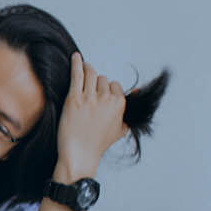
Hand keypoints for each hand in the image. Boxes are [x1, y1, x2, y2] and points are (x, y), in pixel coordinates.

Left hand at [54, 52, 128, 179]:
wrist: (79, 154)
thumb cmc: (99, 143)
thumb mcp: (121, 127)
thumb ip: (129, 109)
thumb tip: (137, 91)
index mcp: (119, 103)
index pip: (113, 84)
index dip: (105, 90)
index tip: (99, 96)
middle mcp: (106, 98)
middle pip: (101, 78)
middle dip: (96, 83)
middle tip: (88, 91)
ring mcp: (89, 98)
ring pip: (90, 74)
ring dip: (87, 70)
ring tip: (84, 69)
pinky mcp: (74, 99)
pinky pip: (77, 76)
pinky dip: (76, 63)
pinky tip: (75, 56)